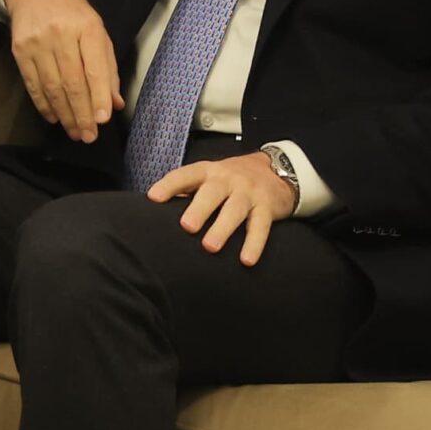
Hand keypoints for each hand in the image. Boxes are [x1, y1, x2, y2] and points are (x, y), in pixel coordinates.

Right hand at [2, 0, 122, 142]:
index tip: (103, 120)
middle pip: (72, 82)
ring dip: (64, 114)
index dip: (98, 96)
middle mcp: (60, 35)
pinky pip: (32, 84)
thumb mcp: (98, 33)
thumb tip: (114, 104)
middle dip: (82, 113)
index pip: (94, 69)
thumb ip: (108, 68)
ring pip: (52, 87)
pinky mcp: (19, 50)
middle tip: (89, 136)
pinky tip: (54, 117)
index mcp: (86, 28)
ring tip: (75, 132)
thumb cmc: (73, 14)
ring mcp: (37, 42)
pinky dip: (43, 104)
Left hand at [148, 152, 298, 266]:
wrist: (277, 169)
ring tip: (210, 247)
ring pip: (235, 210)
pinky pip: (261, 227)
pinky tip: (246, 260)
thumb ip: (188, 191)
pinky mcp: (267, 207)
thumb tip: (159, 211)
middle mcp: (227, 179)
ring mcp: (248, 192)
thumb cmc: (232, 179)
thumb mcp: (210, 177)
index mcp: (207, 171)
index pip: (185, 175)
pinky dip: (254, 244)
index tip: (153, 198)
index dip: (169, 185)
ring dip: (222, 228)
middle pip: (212, 192)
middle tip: (187, 227)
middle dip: (199, 209)